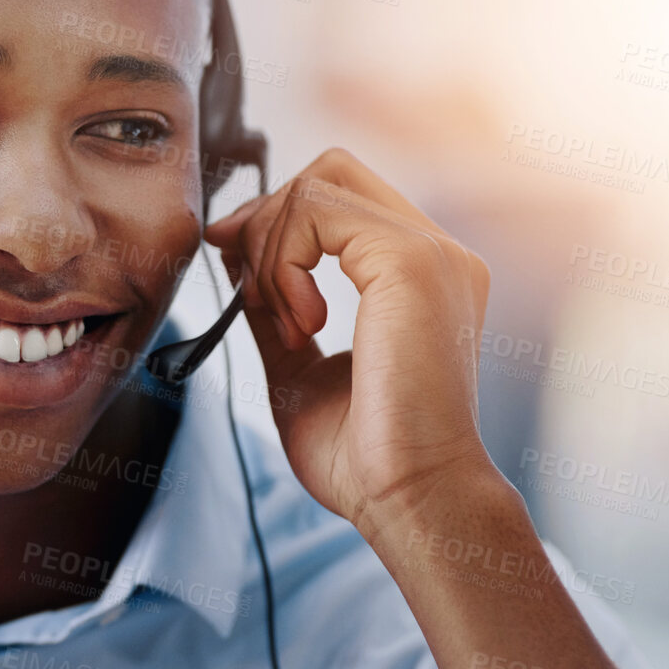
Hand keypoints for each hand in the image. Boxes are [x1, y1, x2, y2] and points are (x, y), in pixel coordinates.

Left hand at [203, 148, 499, 530]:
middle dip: (269, 217)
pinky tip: (301, 323)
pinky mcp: (412, 259)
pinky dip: (285, 259)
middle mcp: (438, 252)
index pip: (341, 197)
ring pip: (318, 184)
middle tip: (251, 291)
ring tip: (288, 326)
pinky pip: (318, 209)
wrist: (408, 498)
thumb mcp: (299, 365)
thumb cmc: (365, 455)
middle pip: (330, 170)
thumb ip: (274, 306)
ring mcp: (432, 250)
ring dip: (273, 251)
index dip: (275, 217)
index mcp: (421, 274)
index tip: (231, 259)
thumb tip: (234, 253)